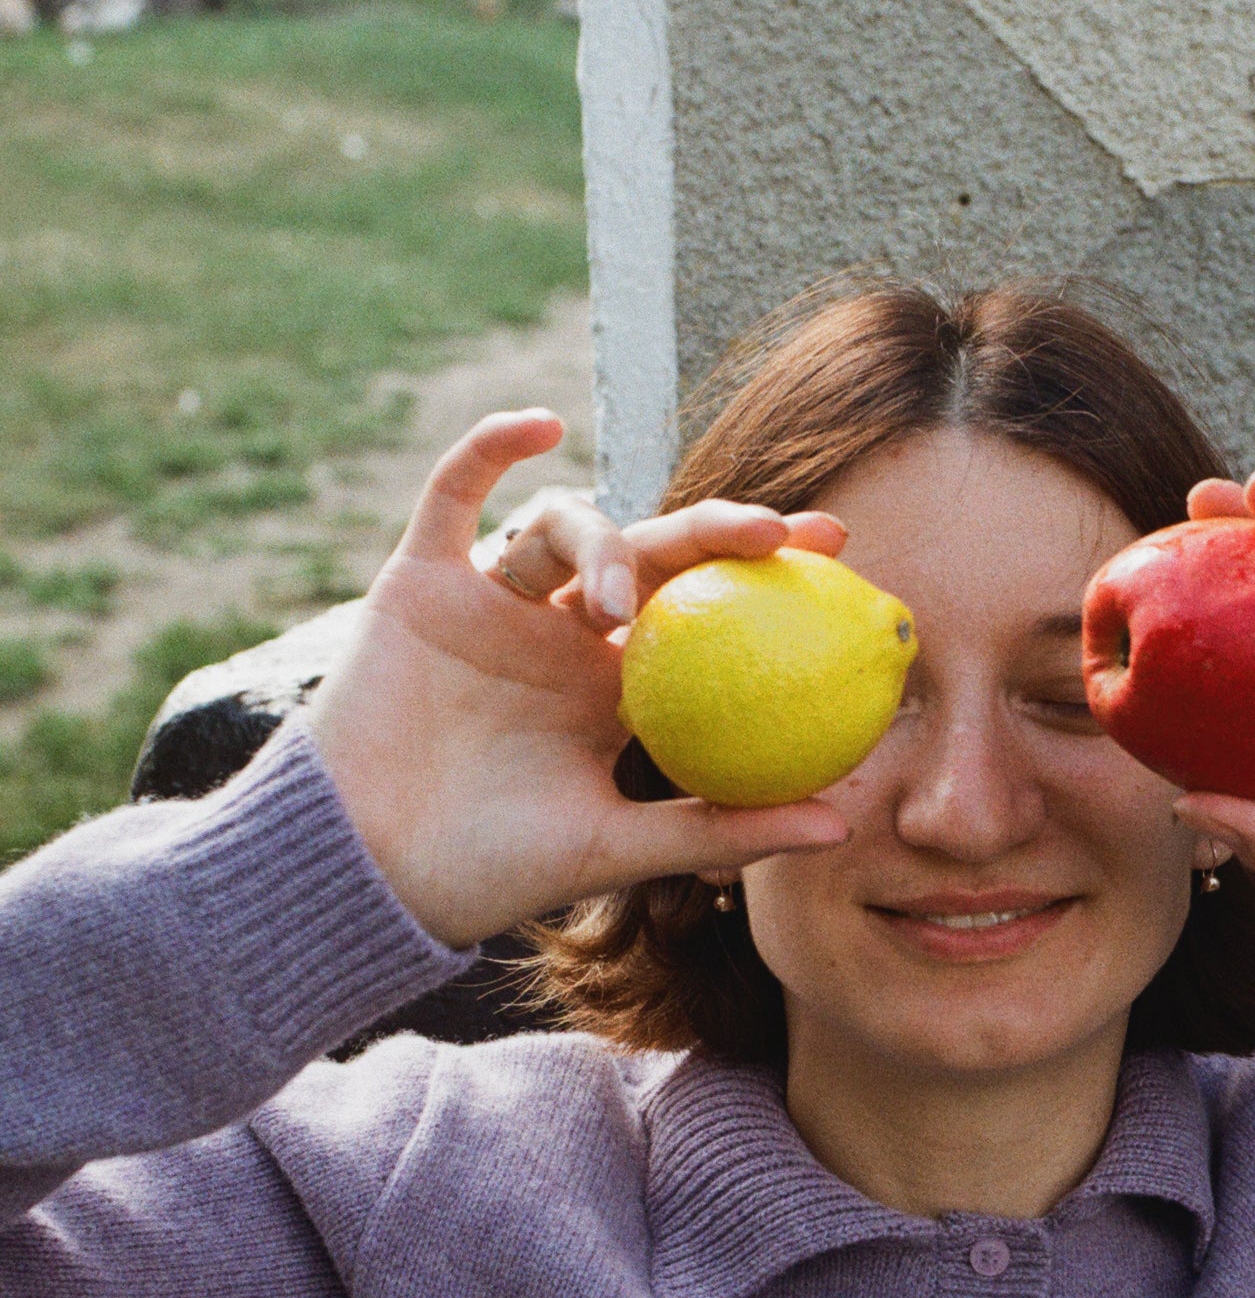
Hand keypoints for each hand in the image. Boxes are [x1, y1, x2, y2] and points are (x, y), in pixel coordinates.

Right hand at [305, 412, 851, 945]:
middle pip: (651, 550)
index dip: (767, 571)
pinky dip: (489, 450)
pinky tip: (540, 426)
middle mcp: (559, 633)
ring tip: (617, 607)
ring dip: (602, 543)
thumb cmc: (493, 870)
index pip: (707, 607)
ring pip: (562, 526)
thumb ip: (720, 828)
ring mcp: (491, 603)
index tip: (840, 552)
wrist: (370, 870)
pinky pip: (454, 494)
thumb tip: (842, 822)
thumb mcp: (618, 848)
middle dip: (717, 527)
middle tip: (777, 534)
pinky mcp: (421, 583)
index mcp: (615, 686)